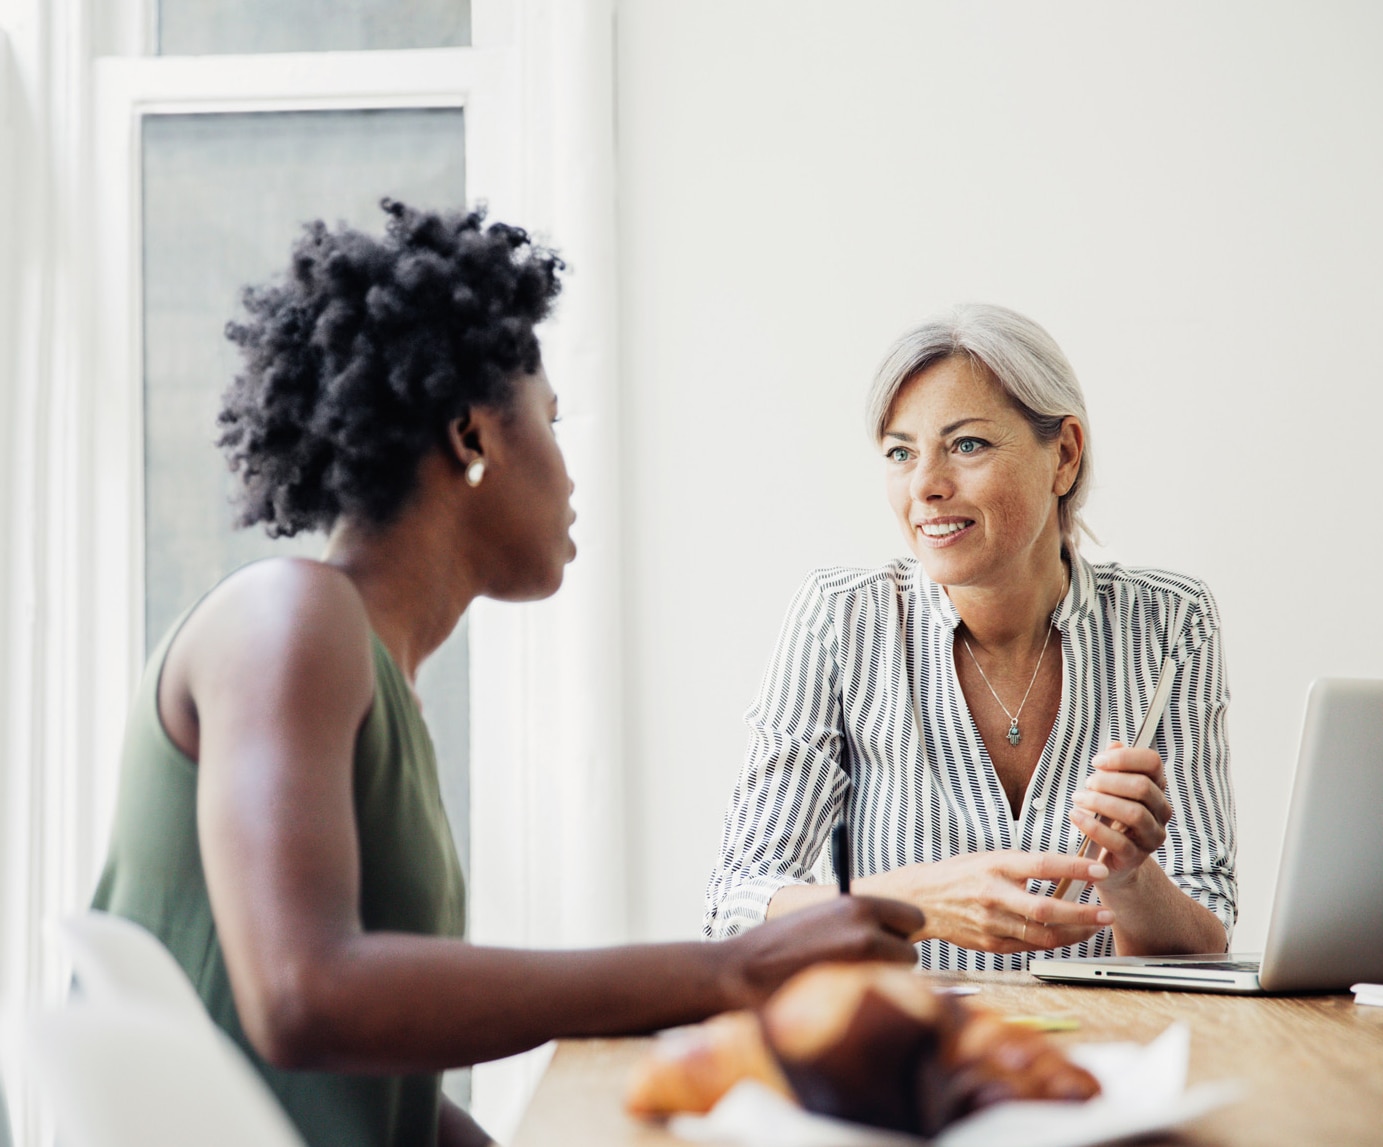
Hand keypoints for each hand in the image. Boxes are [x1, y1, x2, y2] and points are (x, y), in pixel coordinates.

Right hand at [726, 895, 924, 1005]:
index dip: (898, 932)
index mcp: (858, 905)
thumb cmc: (778, 945)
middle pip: (910, 950)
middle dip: (892, 959)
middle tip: (858, 966)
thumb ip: (856, 922)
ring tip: (843, 981)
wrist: (742, 971)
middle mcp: (866, 928)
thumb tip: (890, 933)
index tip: (883, 941)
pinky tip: (838, 996)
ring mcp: (861, 963)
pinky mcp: (852, 991)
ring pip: (897, 978)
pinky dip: (866, 999)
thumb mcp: (822, 917)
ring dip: (880, 981)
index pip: (912, 918)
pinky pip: (879, 998)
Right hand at [856, 851, 1112, 953]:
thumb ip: (1023, 868)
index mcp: (995, 866)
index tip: (1099, 870)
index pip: (1041, 865)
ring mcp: (991, 923)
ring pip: (1042, 935)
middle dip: (1082, 914)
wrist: (922, 900)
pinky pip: (1030, 947)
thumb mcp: (989, 859)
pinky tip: (1067, 935)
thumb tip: (1066, 872)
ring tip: (1094, 927)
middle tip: (1106, 913)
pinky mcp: (990, 944)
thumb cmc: (960, 876)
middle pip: (1046, 909)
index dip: (1073, 867)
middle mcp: (994, 895)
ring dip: (1074, 933)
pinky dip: (1053, 942)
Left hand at [1070, 740, 1172, 889]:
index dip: (1124, 757)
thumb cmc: (1109, 818)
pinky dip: (1093, 826)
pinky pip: (1118, 841)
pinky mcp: (1135, 857)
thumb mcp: (1110, 790)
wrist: (1111, 861)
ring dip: (1101, 802)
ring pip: (1134, 813)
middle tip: (1088, 783)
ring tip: (1079, 799)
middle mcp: (1160, 812)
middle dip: (1110, 781)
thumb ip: (1114, 767)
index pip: (1152, 762)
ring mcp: (1151, 836)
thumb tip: (1115, 744)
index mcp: (1156, 788)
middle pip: (1143, 787)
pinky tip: (1076, 816)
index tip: (1096, 762)